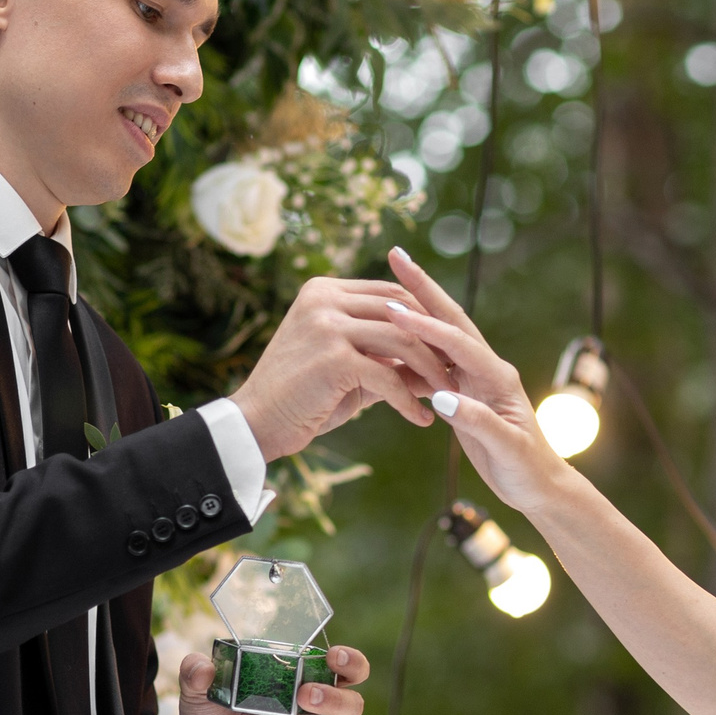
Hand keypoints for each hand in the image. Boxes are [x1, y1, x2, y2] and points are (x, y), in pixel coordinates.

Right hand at [229, 276, 450, 459]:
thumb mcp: (348, 367)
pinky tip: (421, 420)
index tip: (449, 349)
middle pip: (402, 312)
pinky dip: (408, 401)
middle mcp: (323, 298)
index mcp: (324, 290)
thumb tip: (437, 361)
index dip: (425, 321)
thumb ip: (385, 356)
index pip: (391, 294)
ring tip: (447, 398)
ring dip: (430, 372)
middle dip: (435, 343)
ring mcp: (327, 324)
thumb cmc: (303, 398)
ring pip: (402, 342)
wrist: (257, 424)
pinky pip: (388, 377)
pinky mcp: (332, 357)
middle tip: (458, 372)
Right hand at [377, 247, 576, 515]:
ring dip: (415, 308)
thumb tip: (444, 398)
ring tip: (385, 284)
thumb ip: (480, 422)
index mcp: (499, 377)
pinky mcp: (465, 392)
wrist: (540, 487)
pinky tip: (388, 338)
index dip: (427, 326)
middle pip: (451, 321)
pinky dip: (411, 345)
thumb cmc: (527, 471)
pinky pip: (432, 362)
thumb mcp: (507, 449)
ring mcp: (476, 378)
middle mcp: (488, 368)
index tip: (394, 309)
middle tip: (396, 255)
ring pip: (440, 336)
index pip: (459, 342)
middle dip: (423, 288)